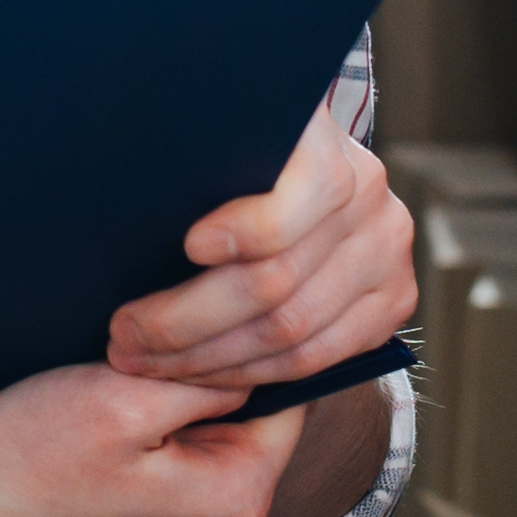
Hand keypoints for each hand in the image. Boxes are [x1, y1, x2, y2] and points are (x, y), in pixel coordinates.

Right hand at [0, 364, 309, 516]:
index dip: (247, 347)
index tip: (199, 323)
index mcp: (233, 500)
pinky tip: (81, 458)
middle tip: (130, 363)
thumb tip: (259, 362)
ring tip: (98, 405)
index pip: (286, 400)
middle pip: (242, 434)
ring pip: (196, 465)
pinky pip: (157, 501)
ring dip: (162, 429)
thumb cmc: (16, 472)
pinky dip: (133, 471)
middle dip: (201, 390)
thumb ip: (207, 378)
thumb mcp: (117, 397)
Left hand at [107, 105, 415, 394]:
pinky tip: (202, 375)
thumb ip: (189, 160)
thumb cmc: (228, 159)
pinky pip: (318, 359)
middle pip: (277, 284)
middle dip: (186, 321)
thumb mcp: (212, 140)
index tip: (186, 248)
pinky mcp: (393, 300)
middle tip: (123, 335)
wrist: (299, 174)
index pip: (291, 200)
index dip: (243, 230)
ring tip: (146, 362)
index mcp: (325, 145)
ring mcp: (388, 254)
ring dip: (208, 361)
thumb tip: (128, 183)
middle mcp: (370, 198)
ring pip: (294, 335)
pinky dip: (252, 375)